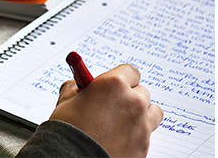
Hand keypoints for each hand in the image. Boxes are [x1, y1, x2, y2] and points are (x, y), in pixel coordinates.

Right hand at [49, 64, 163, 157]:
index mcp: (114, 85)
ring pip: (152, 112)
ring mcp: (142, 125)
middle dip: (129, 98)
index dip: (121, 79)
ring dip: (141, 115)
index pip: (130, 72)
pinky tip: (119, 141)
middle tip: (113, 108)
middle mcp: (133, 102)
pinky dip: (137, 136)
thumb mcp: (65, 103)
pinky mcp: (144, 146)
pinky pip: (147, 136)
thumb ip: (75, 89)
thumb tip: (76, 86)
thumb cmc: (68, 132)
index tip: (113, 86)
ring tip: (122, 124)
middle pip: (142, 92)